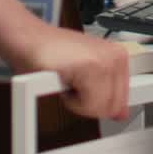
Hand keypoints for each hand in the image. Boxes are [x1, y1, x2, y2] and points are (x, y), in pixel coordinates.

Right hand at [14, 23, 130, 121]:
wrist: (30, 40)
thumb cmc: (53, 55)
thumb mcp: (87, 72)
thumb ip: (107, 91)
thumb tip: (122, 113)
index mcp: (118, 56)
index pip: (122, 101)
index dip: (100, 103)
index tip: (88, 92)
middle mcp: (115, 56)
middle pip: (112, 107)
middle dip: (88, 103)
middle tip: (73, 83)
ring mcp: (104, 60)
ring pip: (100, 108)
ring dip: (78, 102)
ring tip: (68, 80)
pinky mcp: (90, 67)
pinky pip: (87, 105)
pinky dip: (71, 101)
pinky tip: (64, 80)